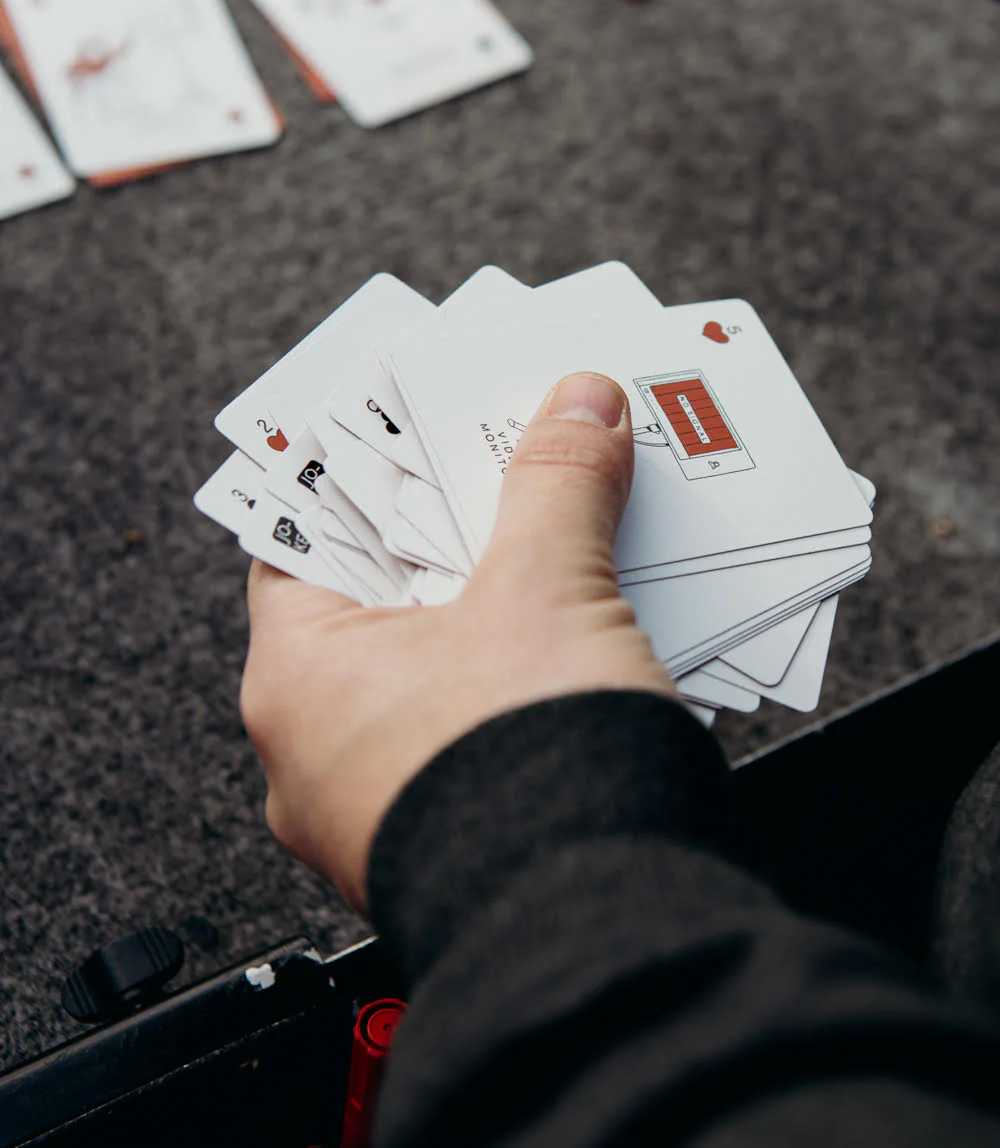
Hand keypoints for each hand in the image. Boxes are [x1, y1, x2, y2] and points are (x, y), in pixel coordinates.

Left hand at [241, 372, 673, 910]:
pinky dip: (526, 675)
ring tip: (565, 540)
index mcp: (297, 680)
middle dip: (456, 529)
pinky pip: (479, 724)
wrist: (601, 939)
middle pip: (383, 595)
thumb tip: (578, 404)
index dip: (363, 470)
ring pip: (439, 663)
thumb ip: (556, 486)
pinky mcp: (451, 835)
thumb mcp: (544, 593)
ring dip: (502, 603)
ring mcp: (383, 803)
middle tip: (509, 464)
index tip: (411, 421)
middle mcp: (318, 750)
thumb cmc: (528, 777)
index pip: (305, 536)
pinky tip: (589, 638)